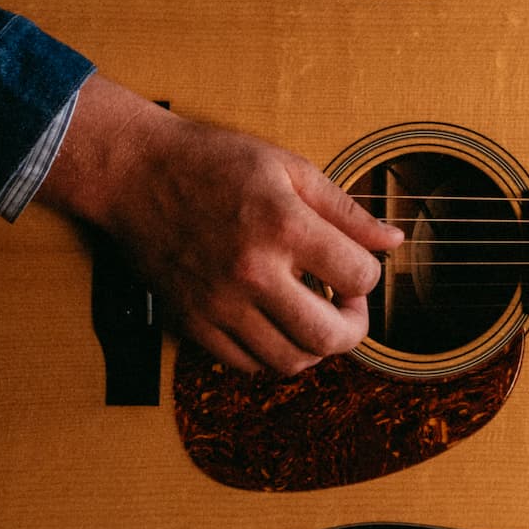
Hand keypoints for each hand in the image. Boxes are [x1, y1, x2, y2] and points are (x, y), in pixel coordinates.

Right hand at [36, 75, 402, 375]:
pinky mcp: (193, 323)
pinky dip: (271, 353)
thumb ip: (345, 210)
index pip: (358, 277)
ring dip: (314, 346)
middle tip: (347, 305)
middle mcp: (252, 272)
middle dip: (355, 327)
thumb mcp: (289, 168)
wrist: (137, 174)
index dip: (370, 275)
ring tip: (312, 314)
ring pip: (290, 361)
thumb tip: (392, 240)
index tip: (357, 265)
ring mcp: (219, 304)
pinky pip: (246, 365)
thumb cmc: (214, 162)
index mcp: (283, 225)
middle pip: (330, 337)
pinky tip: (274, 322)